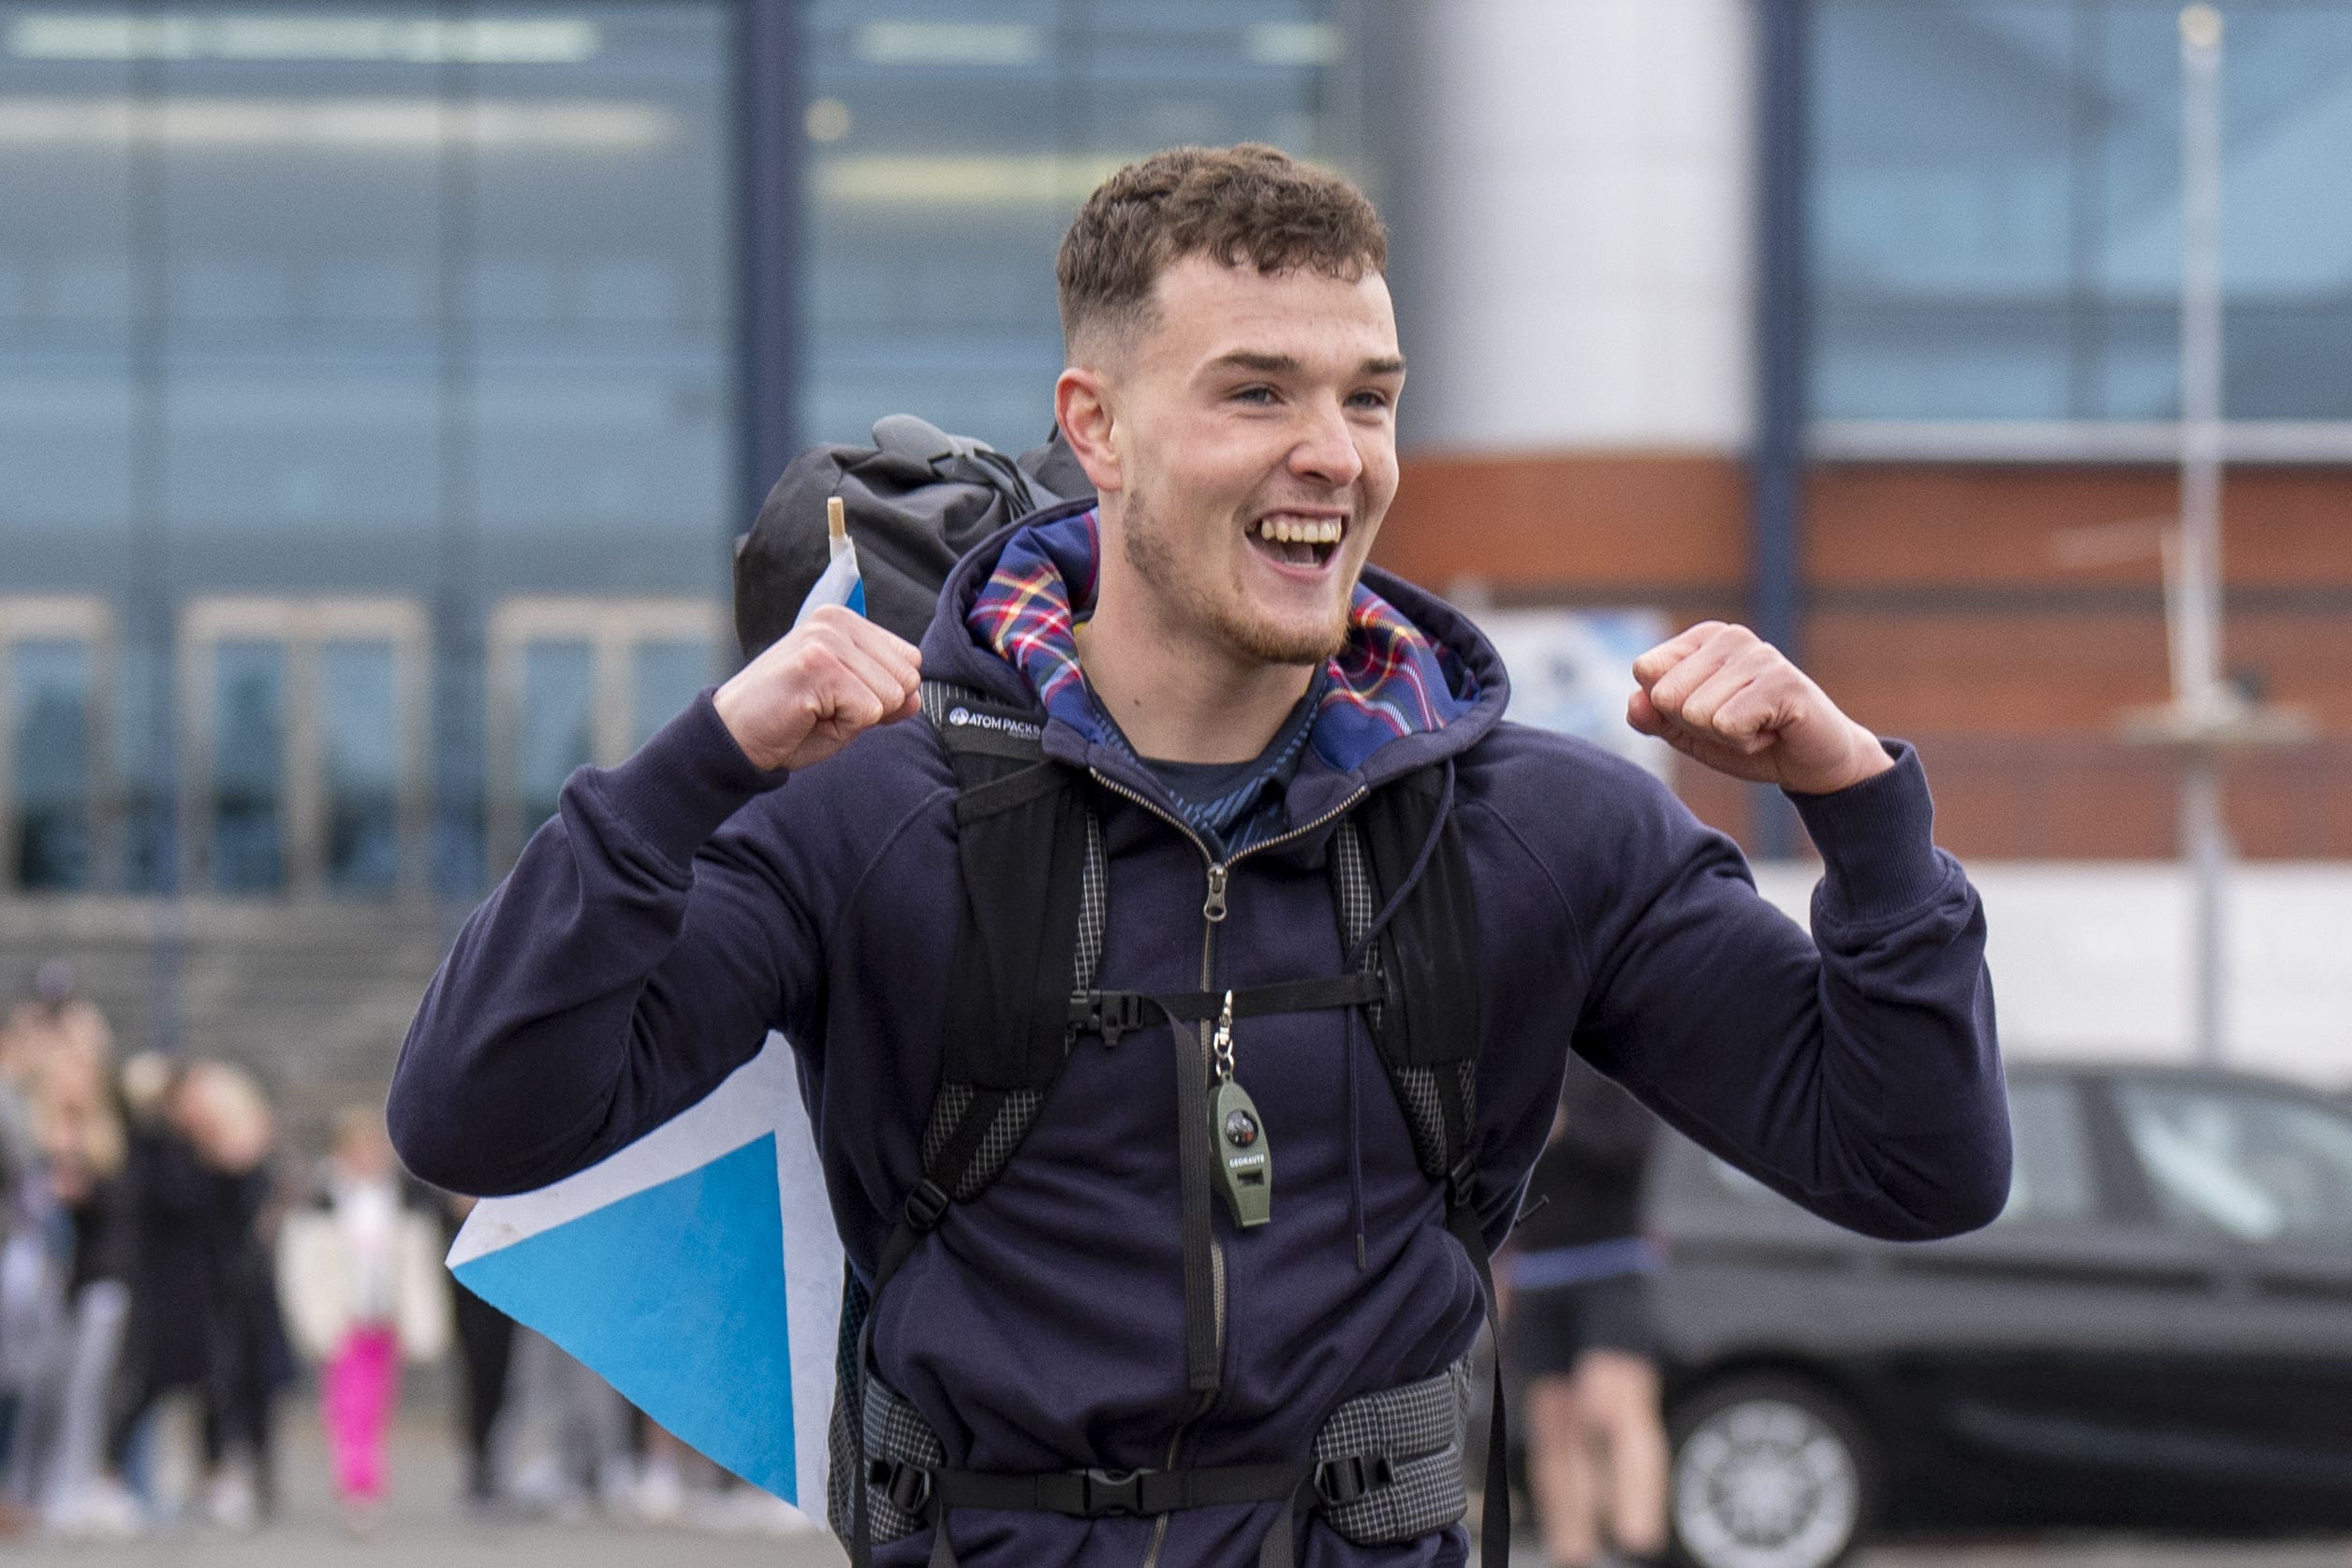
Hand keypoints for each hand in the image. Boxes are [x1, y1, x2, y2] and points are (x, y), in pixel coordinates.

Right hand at [714, 607, 922, 771]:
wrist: (734, 738)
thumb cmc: (788, 721)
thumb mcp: (848, 708)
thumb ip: (887, 697)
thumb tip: (916, 696)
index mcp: (843, 622)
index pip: (909, 659)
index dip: (883, 693)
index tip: (839, 699)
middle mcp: (835, 622)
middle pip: (906, 677)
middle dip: (873, 708)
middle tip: (825, 708)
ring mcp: (826, 641)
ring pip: (890, 695)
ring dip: (856, 719)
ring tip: (815, 711)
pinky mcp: (818, 666)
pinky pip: (868, 711)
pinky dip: (843, 727)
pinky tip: (809, 716)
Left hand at [1627, 621, 1892, 794]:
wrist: (1810, 763)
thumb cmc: (1747, 740)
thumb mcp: (1688, 733)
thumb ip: (1654, 717)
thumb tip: (1635, 701)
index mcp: (1703, 639)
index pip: (1646, 671)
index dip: (1670, 710)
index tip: (1710, 713)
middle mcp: (1730, 636)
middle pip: (1666, 695)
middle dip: (1697, 726)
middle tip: (1737, 724)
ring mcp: (1759, 655)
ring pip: (1696, 713)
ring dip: (1725, 736)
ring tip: (1757, 726)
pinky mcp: (1783, 681)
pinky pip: (1727, 725)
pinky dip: (1746, 743)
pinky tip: (1772, 731)